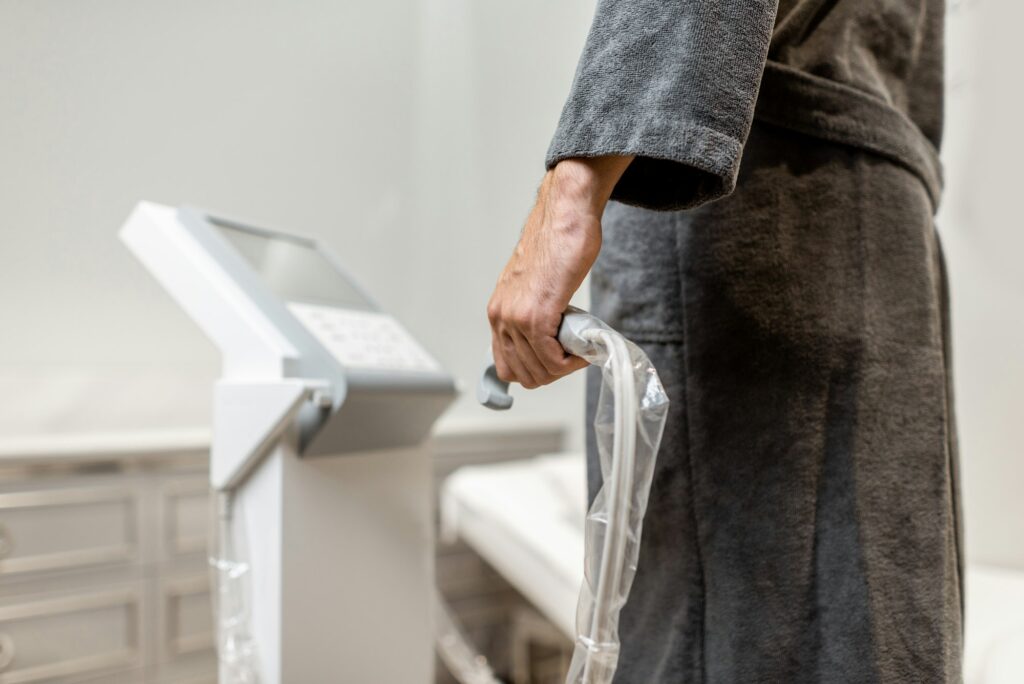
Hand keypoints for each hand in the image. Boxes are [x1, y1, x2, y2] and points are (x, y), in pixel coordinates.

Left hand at [487, 155, 633, 387]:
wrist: (565, 217)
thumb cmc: (558, 244)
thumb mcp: (534, 286)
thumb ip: (532, 312)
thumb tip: (547, 339)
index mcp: (498, 312)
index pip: (506, 367)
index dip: (535, 371)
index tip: (558, 360)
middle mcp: (501, 317)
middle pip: (523, 374)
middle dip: (553, 374)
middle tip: (574, 357)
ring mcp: (516, 318)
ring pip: (539, 371)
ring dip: (564, 368)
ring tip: (581, 350)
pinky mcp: (536, 315)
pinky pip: (551, 358)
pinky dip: (571, 363)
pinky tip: (584, 350)